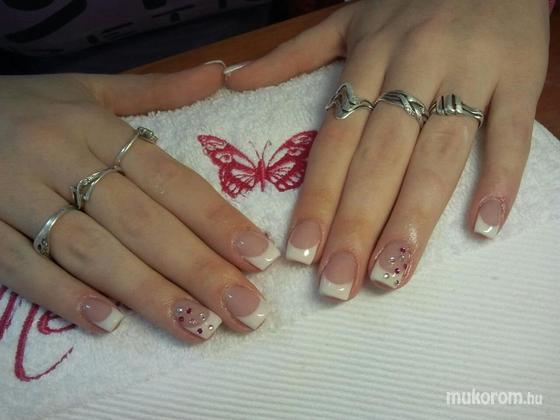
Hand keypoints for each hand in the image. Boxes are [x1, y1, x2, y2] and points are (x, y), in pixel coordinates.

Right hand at [0, 63, 276, 341]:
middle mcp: (58, 158)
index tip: (259, 257)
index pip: (168, 179)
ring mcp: (12, 194)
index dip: (216, 219)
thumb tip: (220, 74)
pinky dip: (63, 295)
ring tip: (199, 326)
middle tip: (247, 309)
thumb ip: (155, 89)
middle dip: (198, 269)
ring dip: (147, 291)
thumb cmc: (26, 107)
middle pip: (140, 222)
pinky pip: (20, 265)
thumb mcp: (89, 90)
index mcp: (93, 126)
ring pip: (90, 249)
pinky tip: (109, 323)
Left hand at [225, 0, 549, 297]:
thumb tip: (233, 80)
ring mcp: (468, 71)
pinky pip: (510, 130)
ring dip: (415, 215)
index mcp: (369, 57)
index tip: (301, 253)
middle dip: (357, 223)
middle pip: (381, 156)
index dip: (318, 198)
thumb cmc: (410, 0)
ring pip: (439, 151)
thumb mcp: (347, 17)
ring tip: (392, 272)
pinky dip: (500, 177)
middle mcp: (413, 66)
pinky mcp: (518, 75)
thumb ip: (292, 53)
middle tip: (338, 284)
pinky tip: (482, 226)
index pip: (336, 140)